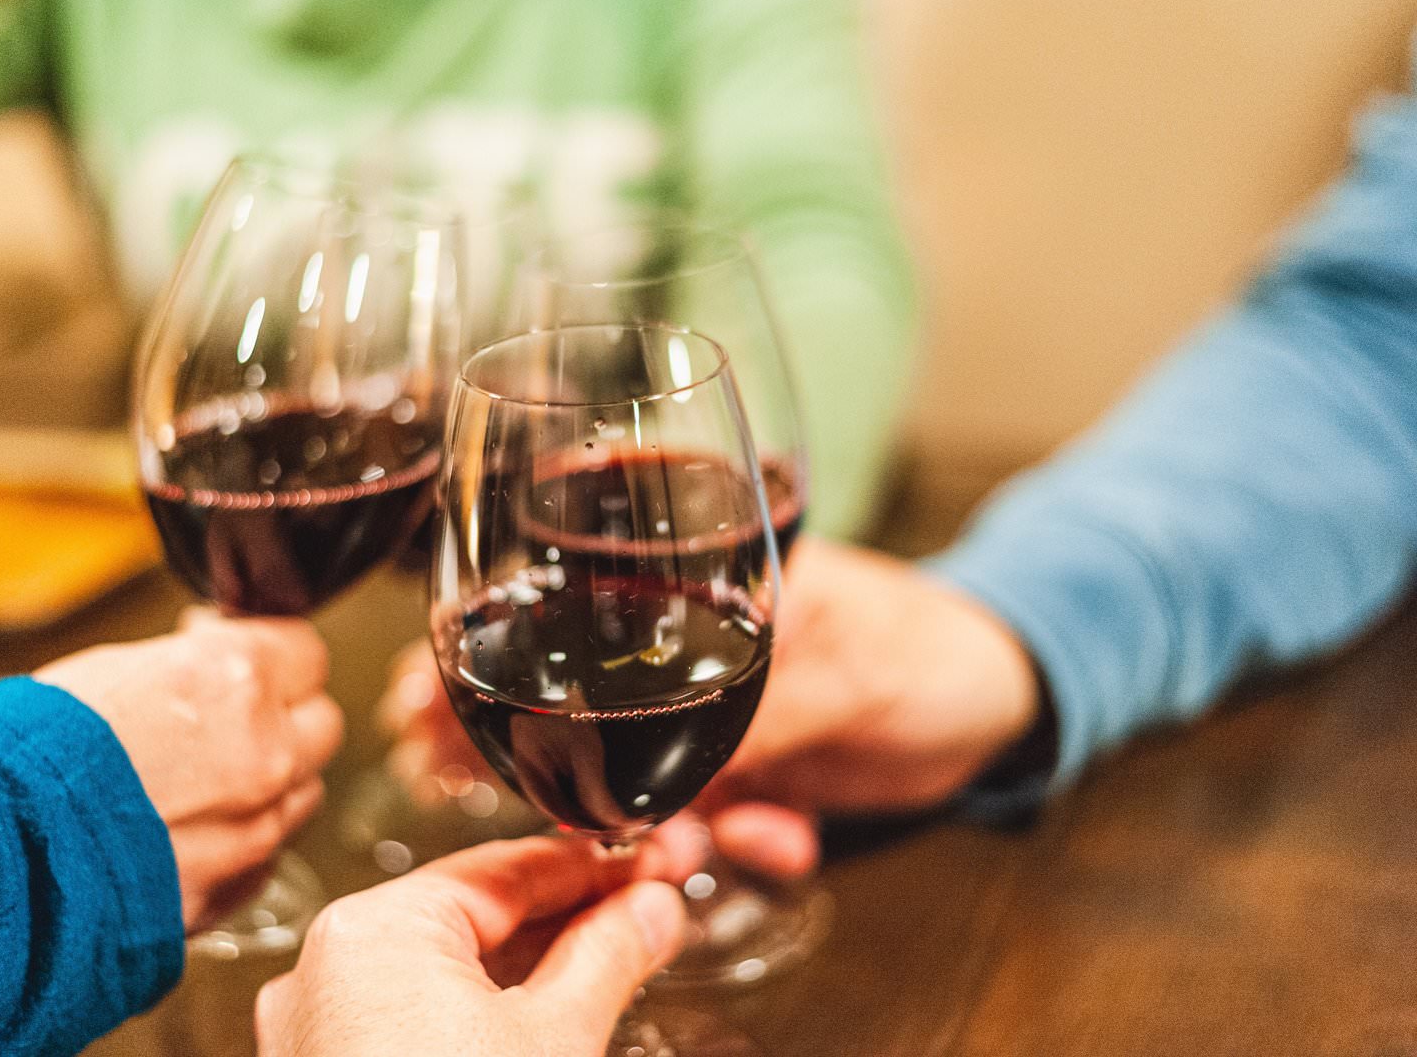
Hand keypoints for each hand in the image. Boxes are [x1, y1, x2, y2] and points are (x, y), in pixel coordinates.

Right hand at [34, 612, 343, 928]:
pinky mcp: (239, 886)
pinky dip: (245, 842)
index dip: (277, 657)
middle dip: (285, 718)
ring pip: (303, 791)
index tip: (257, 664)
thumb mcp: (112, 670)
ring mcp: (257, 826)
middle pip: (321, 723)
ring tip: (201, 784)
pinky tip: (189, 835)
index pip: (306, 652)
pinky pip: (270, 853)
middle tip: (235, 723)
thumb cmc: (24, 759)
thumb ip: (190, 663)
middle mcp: (264, 752)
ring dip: (271, 783)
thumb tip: (215, 649)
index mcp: (235, 680)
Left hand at [255, 836, 686, 1056]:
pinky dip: (484, 1013)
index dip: (596, 865)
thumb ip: (610, 955)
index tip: (654, 864)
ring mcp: (320, 1033)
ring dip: (535, 965)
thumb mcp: (558, 1039)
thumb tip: (650, 910)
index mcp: (372, 932)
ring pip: (447, 972)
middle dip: (571, 913)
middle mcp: (328, 972)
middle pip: (475, 916)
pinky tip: (548, 1016)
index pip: (507, 868)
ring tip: (616, 958)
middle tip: (649, 907)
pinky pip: (416, 1019)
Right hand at [379, 537, 1038, 873]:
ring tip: (681, 850)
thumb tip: (668, 780)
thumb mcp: (842, 670)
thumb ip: (757, 717)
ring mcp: (714, 715)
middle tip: (475, 790)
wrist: (1003, 706)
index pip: (564, 600)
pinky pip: (708, 817)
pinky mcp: (750, 773)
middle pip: (574, 697)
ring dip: (641, 822)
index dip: (491, 640)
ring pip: (632, 771)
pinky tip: (783, 849)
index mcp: (694, 579)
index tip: (425, 694)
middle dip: (531, 752)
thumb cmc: (927, 644)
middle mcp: (683, 645)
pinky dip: (734, 846)